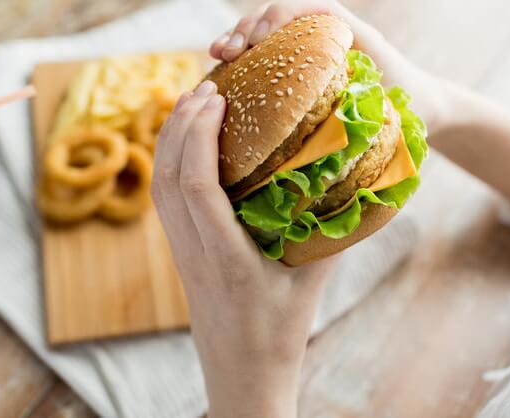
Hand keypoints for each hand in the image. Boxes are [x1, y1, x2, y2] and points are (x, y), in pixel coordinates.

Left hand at [152, 80, 336, 417]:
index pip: (199, 188)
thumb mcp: (312, 282)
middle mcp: (194, 254)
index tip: (217, 100)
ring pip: (160, 189)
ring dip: (169, 141)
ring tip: (190, 103)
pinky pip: (165, 202)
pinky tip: (185, 145)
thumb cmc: (279, 335)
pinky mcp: (179, 256)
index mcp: (227, 260)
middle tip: (205, 88)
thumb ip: (329, 232)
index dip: (200, 137)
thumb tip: (349, 179)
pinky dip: (170, 164)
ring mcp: (181, 255)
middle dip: (180, 126)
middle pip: (169, 180)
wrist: (242, 377)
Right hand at [210, 0, 447, 132]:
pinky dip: (243, 59)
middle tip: (226, 52)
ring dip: (236, 40)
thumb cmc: (408, 101)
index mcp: (342, 29)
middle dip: (245, 30)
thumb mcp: (389, 96)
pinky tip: (222, 71)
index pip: (300, 10)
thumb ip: (362, 95)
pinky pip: (265, 55)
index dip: (273, 21)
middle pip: (274, 16)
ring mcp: (308, 47)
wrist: (422, 104)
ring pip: (263, 31)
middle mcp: (322, 31)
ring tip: (217, 56)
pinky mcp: (298, 64)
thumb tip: (320, 112)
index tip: (255, 43)